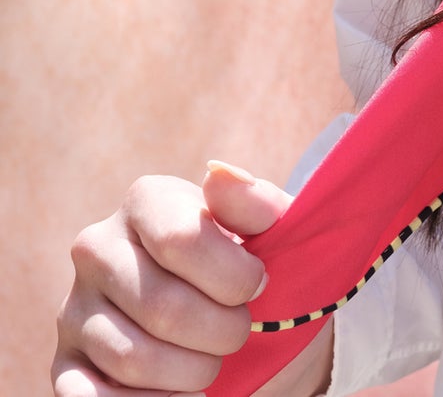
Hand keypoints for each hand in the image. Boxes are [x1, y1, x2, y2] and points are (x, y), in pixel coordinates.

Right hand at [52, 160, 332, 396]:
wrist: (237, 329)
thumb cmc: (252, 272)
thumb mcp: (272, 234)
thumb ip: (256, 204)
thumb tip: (220, 174)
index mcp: (146, 200)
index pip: (181, 239)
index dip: (233, 276)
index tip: (259, 286)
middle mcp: (97, 248)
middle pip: (162, 305)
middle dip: (221, 331)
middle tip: (241, 331)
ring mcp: (74, 308)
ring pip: (133, 357)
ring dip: (192, 372)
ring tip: (214, 361)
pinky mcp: (64, 365)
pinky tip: (180, 393)